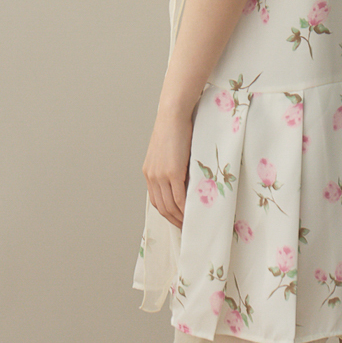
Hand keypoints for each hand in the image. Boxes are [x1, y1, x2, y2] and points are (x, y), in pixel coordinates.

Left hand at [143, 104, 193, 229]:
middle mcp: (152, 176)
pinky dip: (185, 209)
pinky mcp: (173, 172)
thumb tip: (184, 181)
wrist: (173, 115)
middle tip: (186, 227)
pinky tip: (192, 213)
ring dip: (180, 217)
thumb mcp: (168, 152)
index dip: (167, 213)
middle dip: (173, 220)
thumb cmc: (174, 129)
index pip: (156, 200)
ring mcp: (161, 175)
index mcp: (149, 172)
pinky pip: (179, 197)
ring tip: (191, 223)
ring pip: (170, 205)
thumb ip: (171, 168)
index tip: (178, 219)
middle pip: (161, 207)